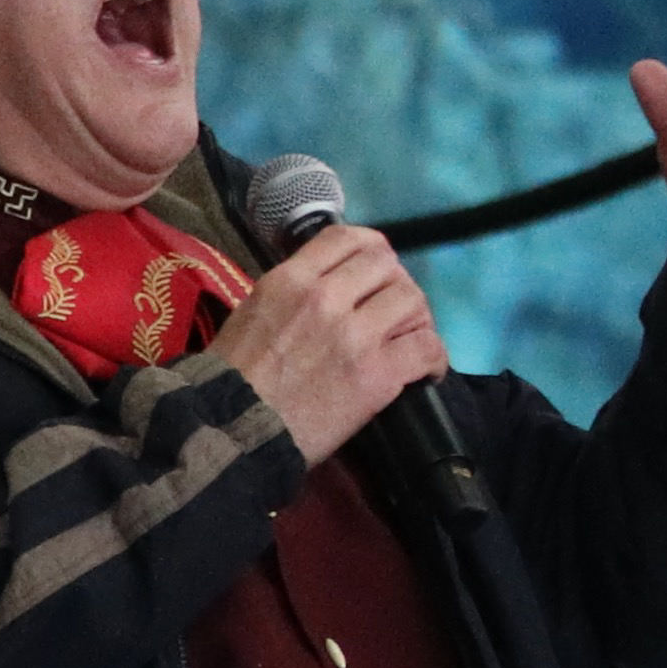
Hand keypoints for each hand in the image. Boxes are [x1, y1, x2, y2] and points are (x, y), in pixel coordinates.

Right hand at [214, 224, 448, 472]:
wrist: (234, 430)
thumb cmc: (232, 377)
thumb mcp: (251, 312)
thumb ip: (291, 293)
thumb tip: (326, 289)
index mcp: (291, 280)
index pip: (347, 238)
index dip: (370, 248)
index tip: (375, 268)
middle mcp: (327, 297)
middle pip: (386, 264)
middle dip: (395, 283)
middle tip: (394, 308)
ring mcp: (356, 334)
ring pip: (412, 300)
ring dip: (417, 318)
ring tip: (411, 338)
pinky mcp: (378, 373)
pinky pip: (426, 347)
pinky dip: (434, 358)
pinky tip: (427, 370)